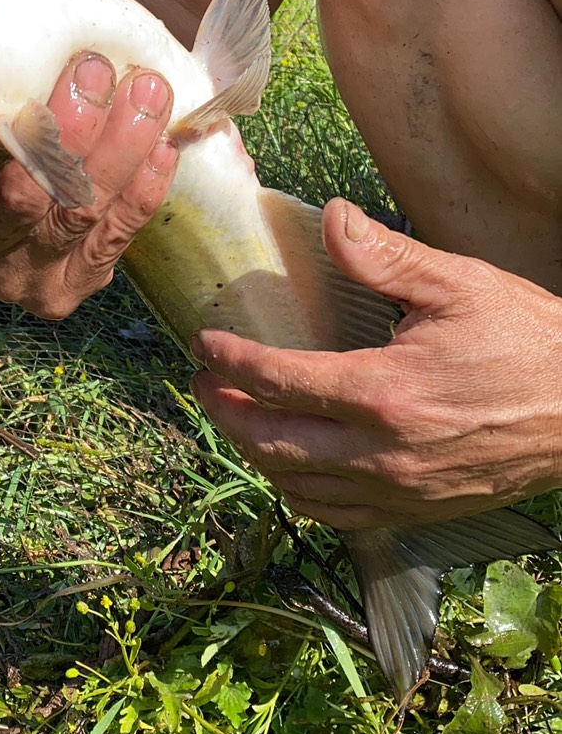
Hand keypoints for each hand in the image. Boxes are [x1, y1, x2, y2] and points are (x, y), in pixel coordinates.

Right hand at [0, 52, 176, 316]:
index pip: (11, 198)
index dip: (42, 148)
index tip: (56, 88)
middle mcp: (5, 274)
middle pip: (64, 203)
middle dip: (90, 132)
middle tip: (101, 70)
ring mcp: (53, 283)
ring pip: (99, 213)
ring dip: (129, 147)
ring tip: (147, 89)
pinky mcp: (89, 278)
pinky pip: (124, 232)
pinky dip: (147, 185)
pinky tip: (162, 143)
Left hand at [191, 199, 561, 529]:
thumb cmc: (528, 340)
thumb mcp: (459, 284)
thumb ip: (385, 258)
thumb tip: (333, 218)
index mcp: (384, 389)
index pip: (277, 379)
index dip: (230, 359)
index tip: (205, 342)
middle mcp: (382, 450)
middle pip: (271, 440)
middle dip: (224, 410)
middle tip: (204, 382)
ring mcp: (398, 489)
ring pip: (296, 484)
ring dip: (254, 453)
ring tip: (237, 418)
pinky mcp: (417, 511)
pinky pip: (337, 516)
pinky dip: (298, 495)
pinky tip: (288, 470)